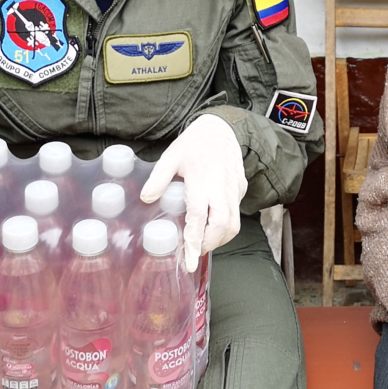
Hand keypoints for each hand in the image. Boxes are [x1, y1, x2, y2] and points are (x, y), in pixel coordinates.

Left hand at [141, 114, 247, 271]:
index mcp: (202, 180)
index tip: (190, 260)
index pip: (199, 218)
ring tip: (203, 243)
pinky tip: (211, 225)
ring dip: (219, 238)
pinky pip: (236, 213)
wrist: (222, 127)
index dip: (195, 242)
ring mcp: (234, 189)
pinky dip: (225, 225)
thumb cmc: (195, 142)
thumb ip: (158, 179)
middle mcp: (221, 187)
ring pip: (233, 224)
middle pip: (223, 226)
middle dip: (210, 245)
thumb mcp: (171, 156)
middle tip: (195, 253)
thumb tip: (146, 199)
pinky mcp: (240, 189)